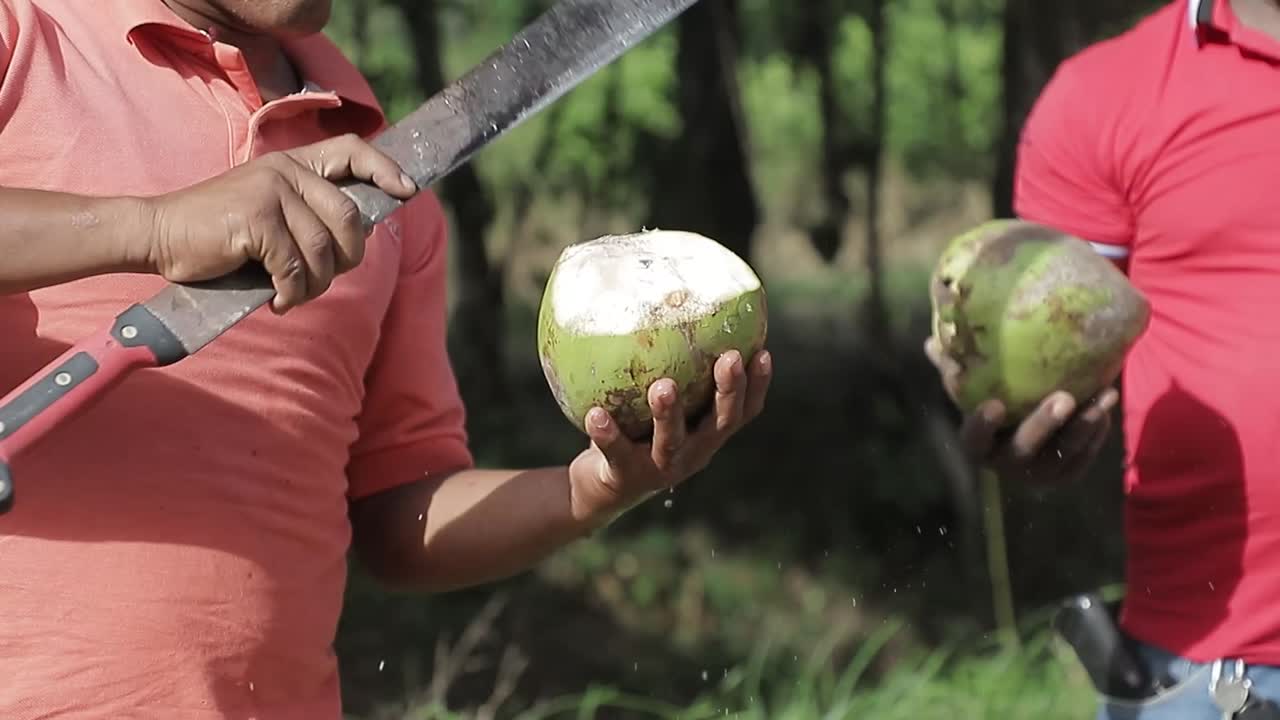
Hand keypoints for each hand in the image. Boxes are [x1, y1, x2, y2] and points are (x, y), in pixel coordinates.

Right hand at [139, 133, 417, 312]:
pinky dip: (291, 292)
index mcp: (293, 164)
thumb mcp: (269, 212)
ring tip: (292, 294)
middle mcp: (285, 171)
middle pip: (350, 218)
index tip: (408, 192)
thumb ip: (310, 214)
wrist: (157, 235)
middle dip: (346, 260)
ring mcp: (271, 192)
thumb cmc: (217, 233)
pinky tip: (275, 299)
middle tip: (321, 280)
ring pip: (323, 250)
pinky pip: (295, 267)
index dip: (385, 170)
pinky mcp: (256, 220)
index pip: (352, 150)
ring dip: (314, 284)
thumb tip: (360, 235)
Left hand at [567, 349, 772, 524]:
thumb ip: (663, 364)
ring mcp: (660, 468)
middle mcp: (692, 452)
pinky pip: (616, 453)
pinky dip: (607, 434)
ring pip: (670, 443)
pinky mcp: (625, 477)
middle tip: (730, 358)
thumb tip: (655, 296)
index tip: (763, 351)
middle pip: (719, 424)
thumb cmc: (633, 428)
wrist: (600, 488)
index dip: (758, 385)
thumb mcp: (652, 399)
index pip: (743, 411)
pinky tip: (596, 413)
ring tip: (663, 386)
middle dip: (728, 391)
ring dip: (668, 414)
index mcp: (705, 433)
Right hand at [924, 336, 1116, 483]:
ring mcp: (1038, 473)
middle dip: (1045, 425)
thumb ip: (953, 367)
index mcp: (979, 445)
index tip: (995, 404)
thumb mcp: (972, 387)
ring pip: (1063, 454)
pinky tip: (1106, 403)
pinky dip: (1097, 432)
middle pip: (1024, 450)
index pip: (974, 440)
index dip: (983, 426)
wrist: (1024, 434)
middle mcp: (1006, 465)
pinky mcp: (1066, 473)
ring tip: (1104, 395)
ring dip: (1084, 425)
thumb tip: (931, 341)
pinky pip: (1085, 455)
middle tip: (1063, 397)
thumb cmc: (993, 400)